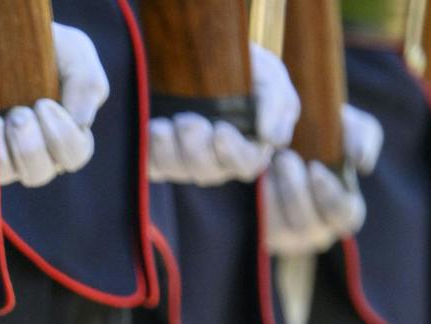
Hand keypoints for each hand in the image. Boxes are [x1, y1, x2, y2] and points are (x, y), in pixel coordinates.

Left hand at [0, 23, 104, 186]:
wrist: (6, 37)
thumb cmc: (48, 49)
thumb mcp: (76, 54)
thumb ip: (87, 85)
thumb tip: (80, 124)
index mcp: (70, 135)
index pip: (74, 155)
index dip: (62, 136)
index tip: (44, 104)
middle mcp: (41, 154)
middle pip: (40, 173)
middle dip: (31, 145)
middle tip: (21, 113)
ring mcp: (11, 156)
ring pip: (11, 174)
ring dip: (10, 145)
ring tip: (9, 114)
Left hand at [148, 43, 297, 184]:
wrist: (200, 44)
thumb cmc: (244, 66)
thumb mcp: (269, 76)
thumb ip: (278, 104)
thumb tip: (273, 139)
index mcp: (248, 146)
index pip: (245, 165)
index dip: (233, 154)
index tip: (221, 130)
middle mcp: (217, 159)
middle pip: (209, 172)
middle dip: (197, 150)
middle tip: (189, 120)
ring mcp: (186, 159)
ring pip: (179, 170)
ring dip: (172, 150)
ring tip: (164, 124)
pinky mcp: (159, 154)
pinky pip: (154, 166)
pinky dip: (152, 150)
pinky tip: (154, 127)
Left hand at [264, 105, 380, 255]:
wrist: (285, 141)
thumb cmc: (325, 138)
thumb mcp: (349, 126)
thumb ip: (363, 135)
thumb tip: (360, 161)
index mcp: (345, 210)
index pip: (345, 216)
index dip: (330, 195)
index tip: (314, 167)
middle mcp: (319, 230)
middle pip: (308, 225)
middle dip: (295, 191)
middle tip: (285, 157)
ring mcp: (291, 237)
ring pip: (282, 227)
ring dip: (276, 190)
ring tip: (273, 160)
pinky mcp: (269, 234)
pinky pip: (263, 222)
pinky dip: (262, 196)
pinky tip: (262, 174)